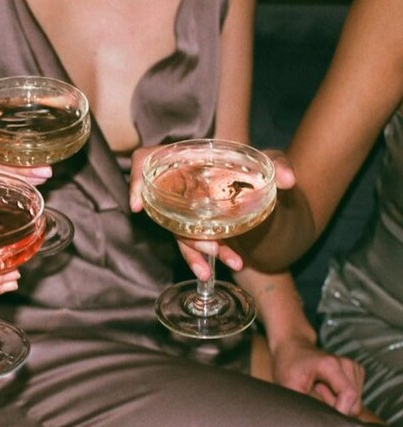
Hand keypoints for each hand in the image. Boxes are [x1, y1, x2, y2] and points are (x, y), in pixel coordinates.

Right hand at [129, 145, 296, 279]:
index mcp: (186, 159)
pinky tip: (222, 267)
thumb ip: (278, 164)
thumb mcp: (267, 160)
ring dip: (196, 252)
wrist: (269, 187)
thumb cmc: (258, 167)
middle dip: (185, 233)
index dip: (137, 181)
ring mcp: (185, 207)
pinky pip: (191, 242)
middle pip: (163, 207)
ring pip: (178, 232)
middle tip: (211, 248)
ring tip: (219, 266)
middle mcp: (179, 183)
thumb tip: (289, 180)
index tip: (136, 206)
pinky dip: (204, 257)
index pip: (146, 161)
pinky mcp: (195, 226)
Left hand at [271, 341, 364, 415]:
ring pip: (355, 402)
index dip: (340, 411)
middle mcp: (347, 364)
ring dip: (337, 402)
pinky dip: (340, 397)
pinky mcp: (356, 372)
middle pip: (354, 402)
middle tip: (315, 393)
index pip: (349, 395)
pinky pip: (355, 397)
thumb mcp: (288, 385)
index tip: (325, 417)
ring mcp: (353, 367)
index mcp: (331, 365)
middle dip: (335, 406)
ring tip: (318, 388)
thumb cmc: (287, 366)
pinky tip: (325, 386)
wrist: (291, 347)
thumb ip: (303, 404)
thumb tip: (313, 424)